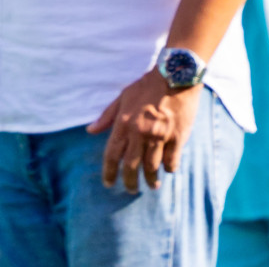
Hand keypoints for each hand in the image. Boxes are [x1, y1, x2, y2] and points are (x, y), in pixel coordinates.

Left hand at [88, 70, 200, 192]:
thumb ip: (107, 117)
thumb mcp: (122, 98)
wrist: (175, 78)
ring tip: (151, 186)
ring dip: (151, 179)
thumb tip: (90, 130)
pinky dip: (169, 168)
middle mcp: (140, 132)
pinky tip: (167, 171)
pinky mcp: (178, 137)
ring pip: (152, 166)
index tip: (108, 184)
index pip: (112, 154)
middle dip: (129, 181)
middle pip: (131, 165)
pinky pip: (172, 160)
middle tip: (130, 190)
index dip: (109, 171)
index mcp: (124, 123)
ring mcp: (160, 136)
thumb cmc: (146, 87)